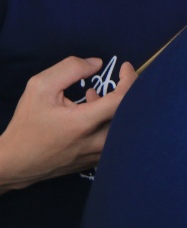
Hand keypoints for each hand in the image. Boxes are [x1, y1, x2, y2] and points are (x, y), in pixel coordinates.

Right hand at [0, 57, 136, 193]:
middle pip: (130, 113)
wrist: (15, 163)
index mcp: (84, 123)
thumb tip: (97, 64)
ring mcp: (98, 154)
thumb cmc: (26, 124)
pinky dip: (109, 120)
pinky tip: (90, 112)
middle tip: (114, 80)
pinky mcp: (96, 161)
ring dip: (114, 107)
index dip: (129, 79)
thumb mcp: (40, 87)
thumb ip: (70, 69)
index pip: (123, 99)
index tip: (124, 67)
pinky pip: (114, 138)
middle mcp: (97, 142)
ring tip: (92, 96)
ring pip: (123, 126)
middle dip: (125, 92)